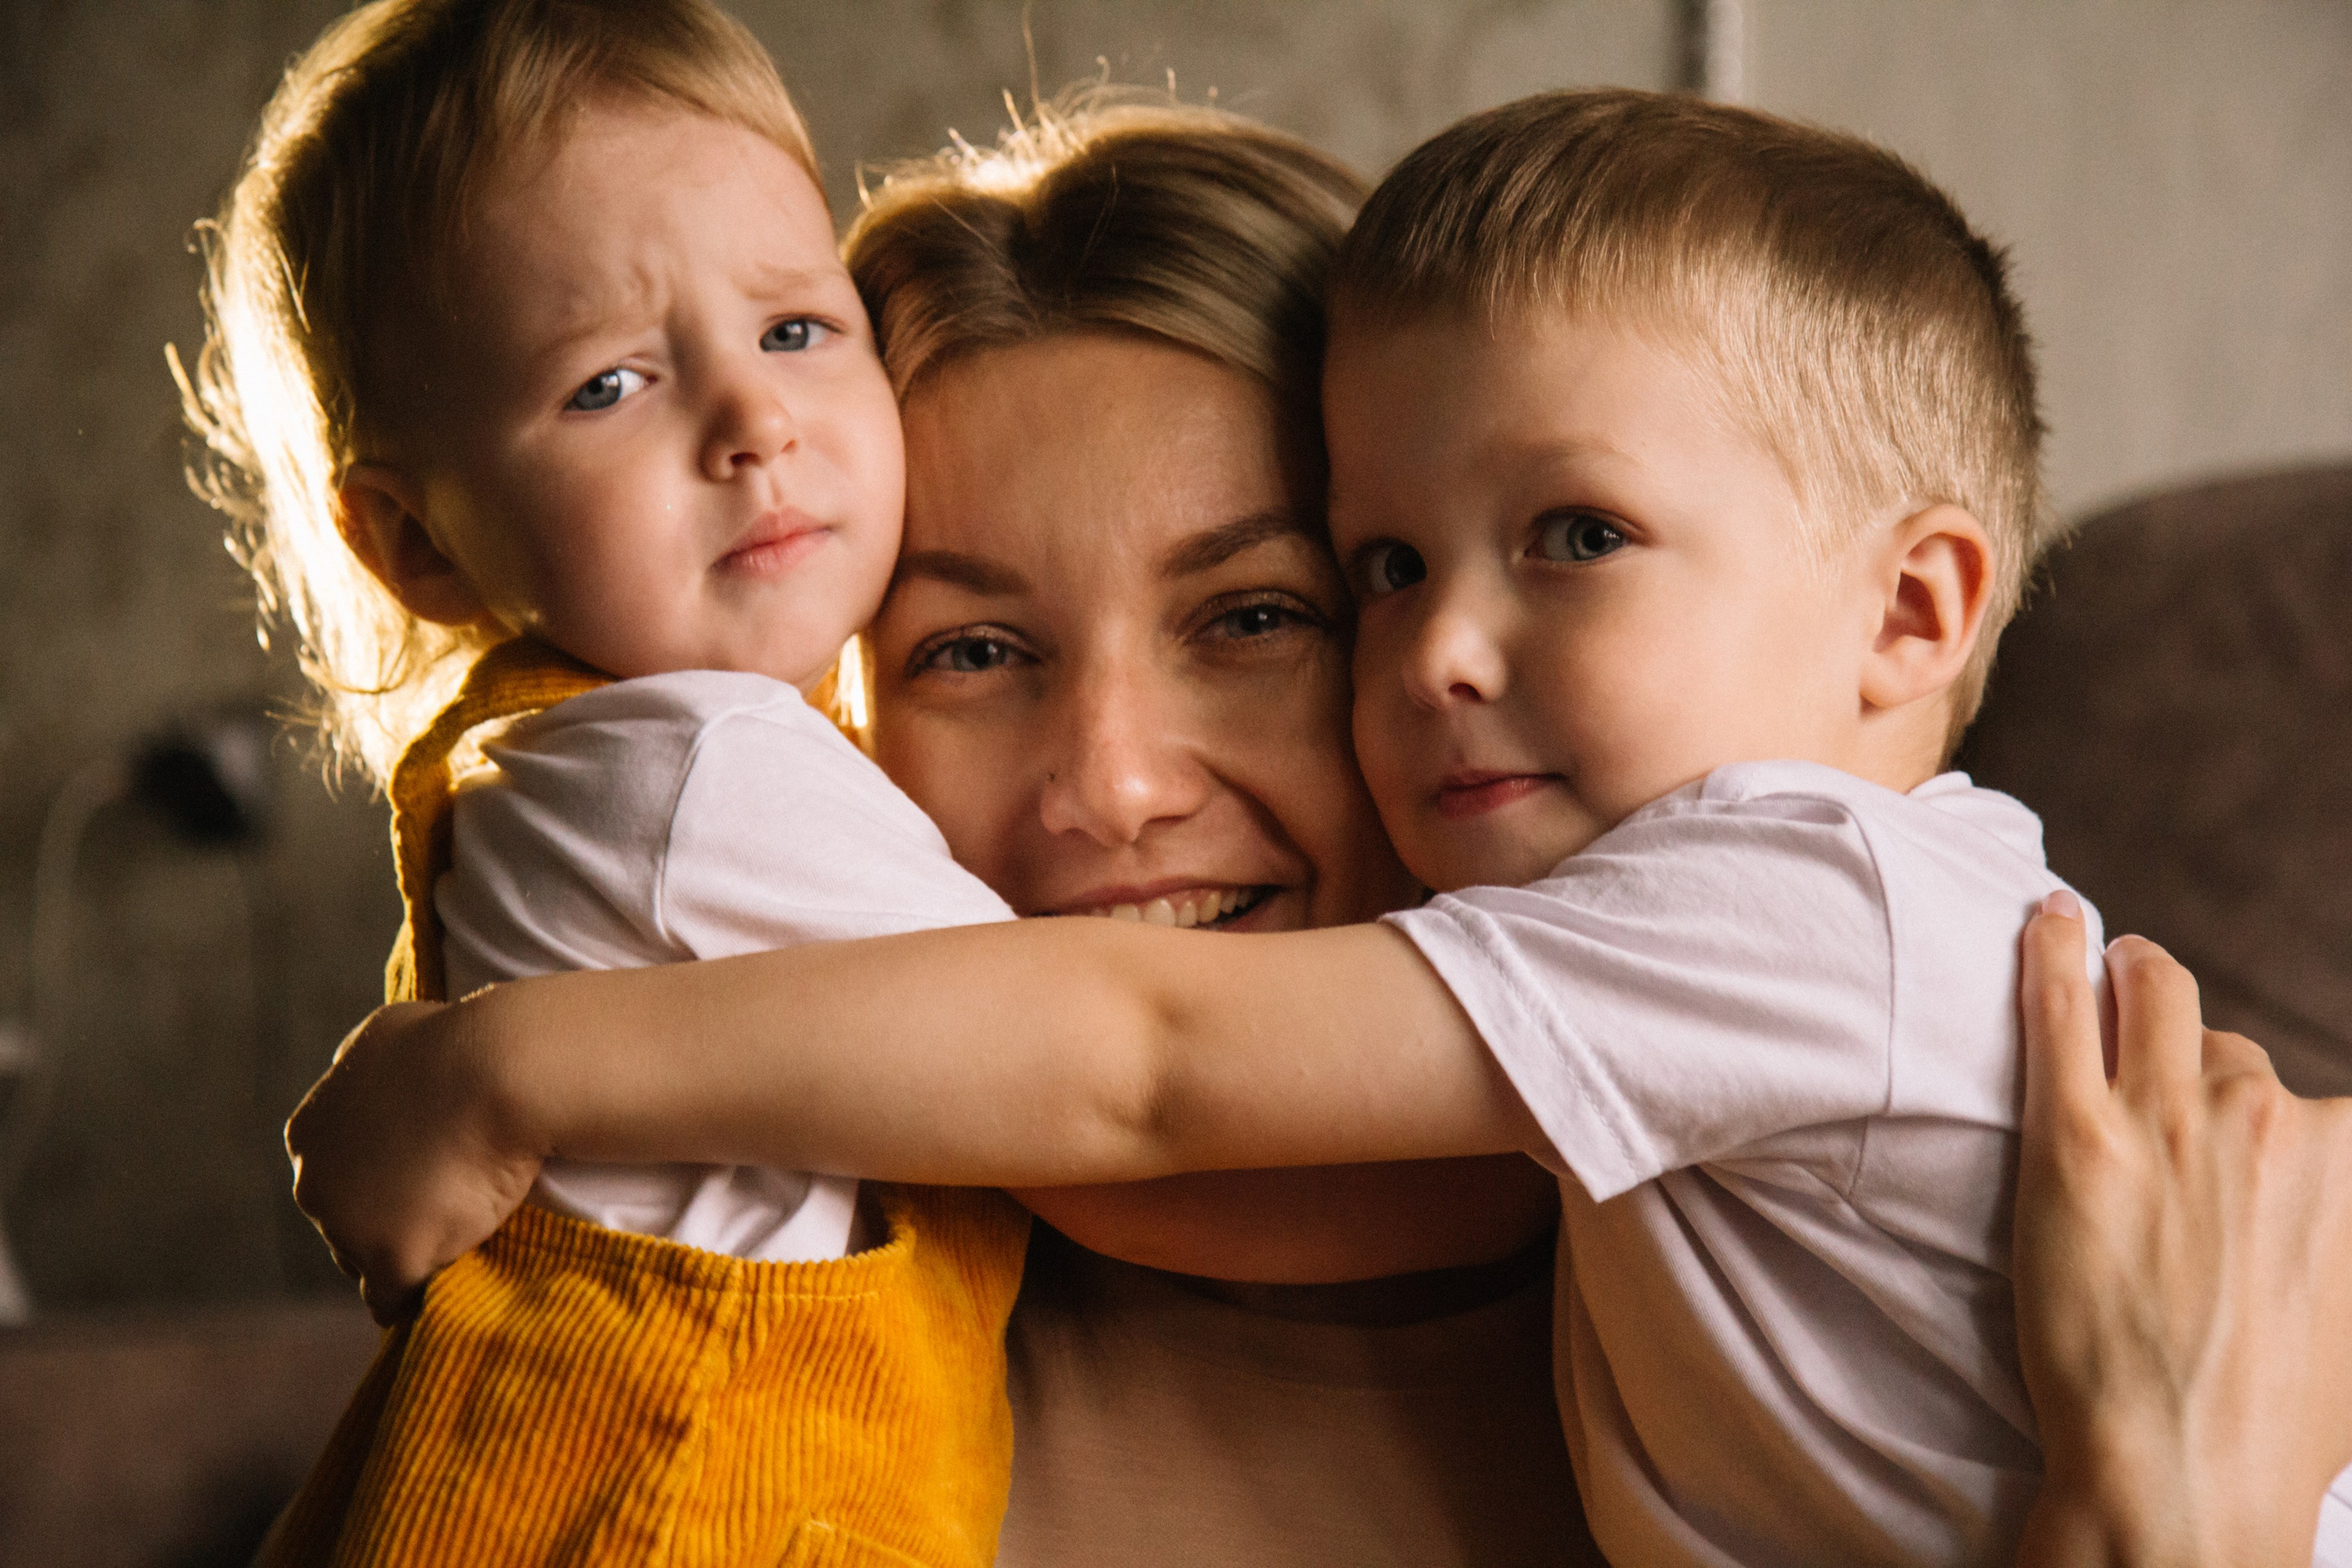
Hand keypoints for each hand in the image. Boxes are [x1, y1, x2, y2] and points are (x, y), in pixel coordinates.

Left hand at [285, 997, 545, 1323]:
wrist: (500, 1069)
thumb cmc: (456, 1040)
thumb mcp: (386, 1035)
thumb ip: (361, 1066)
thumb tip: (355, 1071)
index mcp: (309, 1135)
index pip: (334, 1179)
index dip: (381, 1181)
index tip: (426, 1173)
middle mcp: (314, 1183)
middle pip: (343, 1225)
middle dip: (386, 1219)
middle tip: (447, 1203)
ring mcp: (348, 1226)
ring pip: (366, 1263)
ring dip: (405, 1253)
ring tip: (458, 1235)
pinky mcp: (392, 1259)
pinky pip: (392, 1299)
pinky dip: (418, 1292)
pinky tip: (447, 1282)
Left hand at [2012, 895, 2351, 1566]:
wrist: (2183, 1474)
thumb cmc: (2265, 1418)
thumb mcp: (2349, 1311)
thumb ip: (2333, 1228)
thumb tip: (2324, 1207)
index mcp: (2346, 1158)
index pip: (2289, 1093)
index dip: (2240, 1109)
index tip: (2215, 1122)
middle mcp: (2272, 1119)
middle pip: (2218, 1044)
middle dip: (2178, 1048)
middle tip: (2135, 1050)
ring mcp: (2170, 1120)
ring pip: (2151, 1000)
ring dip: (2126, 982)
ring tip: (2097, 970)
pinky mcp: (2075, 1136)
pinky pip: (2061, 1005)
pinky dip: (2053, 950)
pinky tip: (2046, 919)